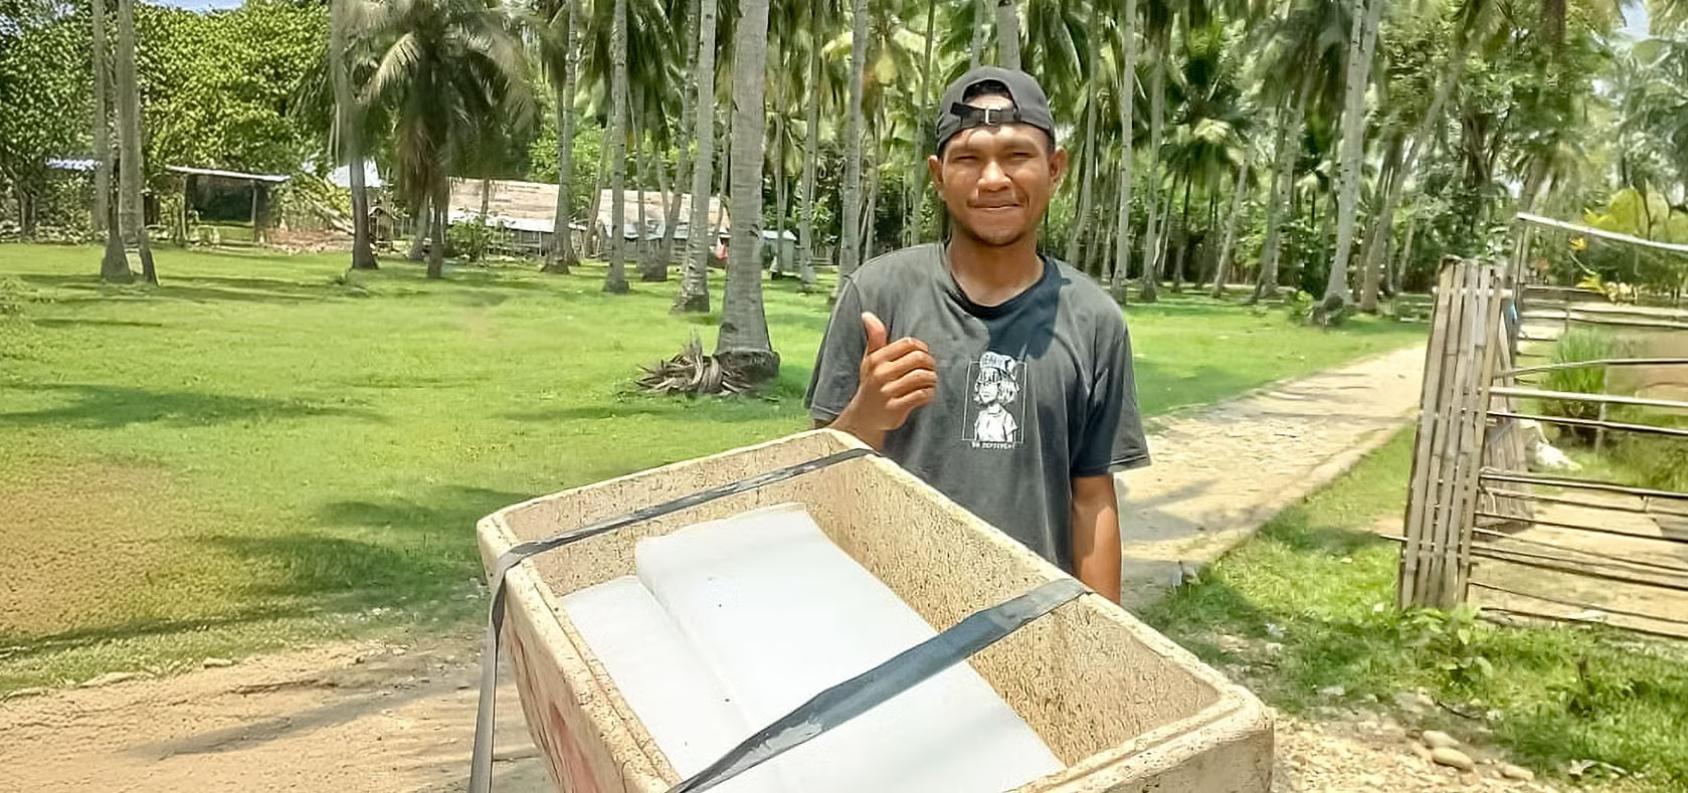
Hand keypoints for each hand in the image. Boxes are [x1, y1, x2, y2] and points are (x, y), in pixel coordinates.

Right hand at [838, 312, 936, 438]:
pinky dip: (929, 393)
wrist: (864, 417)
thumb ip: (874, 338)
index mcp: (876, 359)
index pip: (908, 344)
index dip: (922, 347)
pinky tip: (927, 393)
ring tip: (931, 381)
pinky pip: (921, 395)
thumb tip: (867, 314)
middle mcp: (881, 374)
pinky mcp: (895, 408)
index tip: (923, 354)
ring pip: (922, 377)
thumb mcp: (869, 360)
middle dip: (930, 363)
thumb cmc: (871, 384)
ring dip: (932, 378)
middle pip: (918, 359)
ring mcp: (888, 392)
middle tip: (931, 368)